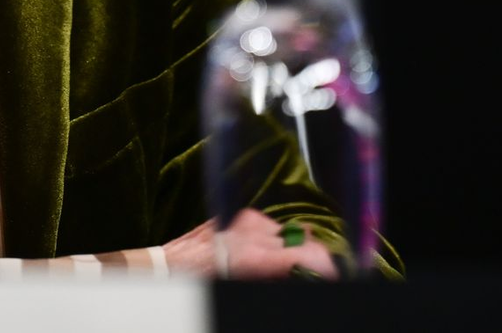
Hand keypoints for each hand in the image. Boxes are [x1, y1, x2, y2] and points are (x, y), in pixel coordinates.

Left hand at [162, 208, 338, 278]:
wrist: (169, 268)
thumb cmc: (202, 283)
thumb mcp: (241, 285)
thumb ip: (276, 277)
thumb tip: (303, 273)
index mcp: (254, 255)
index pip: (307, 255)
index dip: (325, 267)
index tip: (332, 275)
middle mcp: (252, 232)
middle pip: (303, 241)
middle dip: (313, 260)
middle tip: (317, 275)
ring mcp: (246, 220)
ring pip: (288, 233)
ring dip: (293, 250)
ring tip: (289, 269)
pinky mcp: (240, 216)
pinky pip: (271, 227)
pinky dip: (276, 242)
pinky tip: (267, 257)